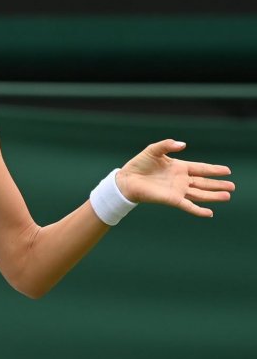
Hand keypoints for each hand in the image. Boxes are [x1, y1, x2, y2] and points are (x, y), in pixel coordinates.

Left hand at [118, 139, 233, 216]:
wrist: (126, 179)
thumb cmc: (139, 164)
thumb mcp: (153, 150)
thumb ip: (168, 145)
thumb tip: (183, 144)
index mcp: (179, 167)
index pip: (201, 168)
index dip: (213, 169)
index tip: (227, 170)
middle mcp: (181, 180)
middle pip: (204, 182)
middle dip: (218, 184)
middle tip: (232, 186)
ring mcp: (177, 190)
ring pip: (200, 194)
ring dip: (213, 196)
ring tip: (227, 196)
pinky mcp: (172, 200)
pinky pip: (188, 206)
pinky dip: (198, 210)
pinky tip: (209, 213)